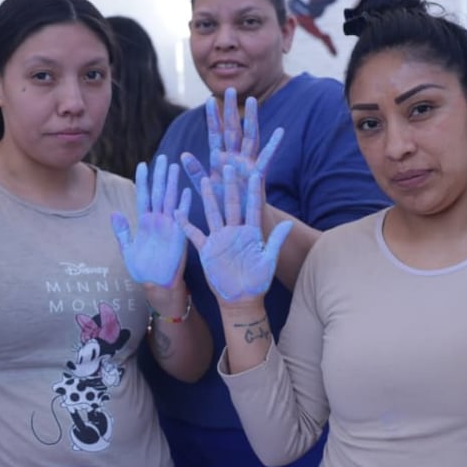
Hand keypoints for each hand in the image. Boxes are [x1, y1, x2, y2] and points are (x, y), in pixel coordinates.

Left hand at [111, 155, 191, 287]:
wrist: (157, 285)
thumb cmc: (143, 270)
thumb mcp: (127, 249)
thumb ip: (122, 231)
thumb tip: (114, 213)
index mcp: (145, 222)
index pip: (144, 196)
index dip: (143, 180)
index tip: (143, 164)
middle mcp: (158, 221)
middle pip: (159, 193)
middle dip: (160, 175)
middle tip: (163, 157)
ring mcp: (169, 227)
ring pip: (170, 200)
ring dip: (172, 184)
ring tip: (174, 167)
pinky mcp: (178, 236)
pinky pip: (182, 217)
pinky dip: (184, 204)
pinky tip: (186, 190)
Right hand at [177, 165, 291, 302]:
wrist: (241, 300)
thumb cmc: (257, 283)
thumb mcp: (268, 261)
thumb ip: (275, 241)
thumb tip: (288, 224)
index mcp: (251, 233)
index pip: (252, 207)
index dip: (252, 191)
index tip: (253, 172)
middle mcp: (234, 232)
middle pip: (231, 204)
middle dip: (229, 186)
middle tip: (228, 165)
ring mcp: (220, 239)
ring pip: (212, 213)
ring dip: (207, 198)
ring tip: (202, 179)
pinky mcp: (207, 250)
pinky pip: (194, 234)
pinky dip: (186, 224)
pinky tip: (178, 211)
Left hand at [180, 88, 283, 212]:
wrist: (240, 225)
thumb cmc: (223, 206)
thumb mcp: (205, 188)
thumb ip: (195, 172)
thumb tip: (183, 155)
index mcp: (220, 160)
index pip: (215, 135)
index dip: (212, 118)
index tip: (210, 99)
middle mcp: (235, 158)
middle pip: (233, 130)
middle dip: (231, 111)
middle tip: (230, 90)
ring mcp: (248, 165)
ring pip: (250, 138)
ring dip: (251, 120)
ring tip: (253, 101)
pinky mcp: (259, 175)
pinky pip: (267, 158)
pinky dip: (274, 145)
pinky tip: (280, 131)